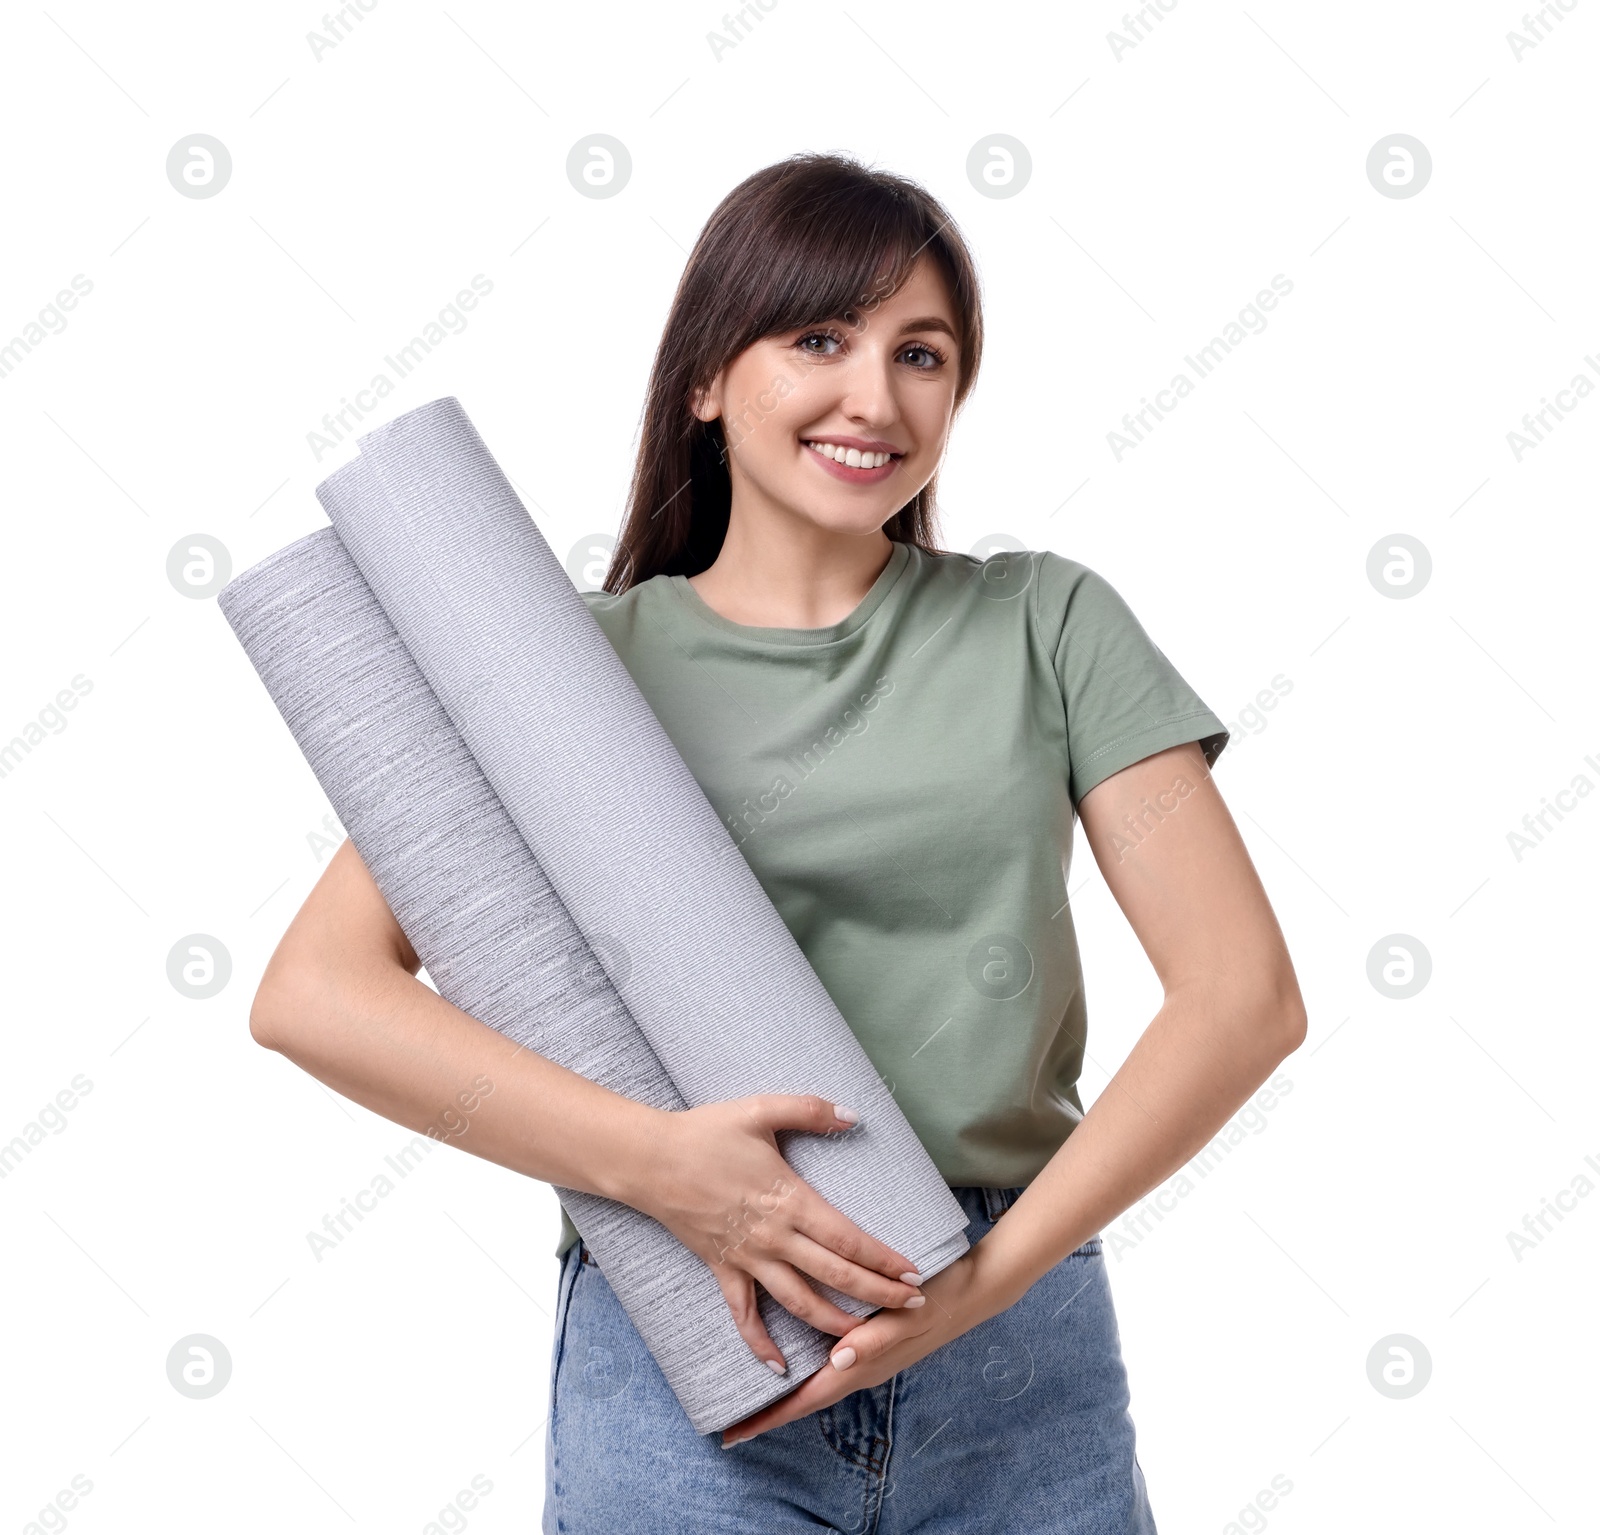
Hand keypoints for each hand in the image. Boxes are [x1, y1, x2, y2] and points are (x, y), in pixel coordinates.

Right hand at [630, 1094, 928, 1373]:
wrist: (650, 1161)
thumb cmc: (706, 1132)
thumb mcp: (760, 1109)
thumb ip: (809, 1110)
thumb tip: (852, 1116)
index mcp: (790, 1200)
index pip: (849, 1240)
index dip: (884, 1260)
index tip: (914, 1274)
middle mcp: (775, 1238)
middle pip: (835, 1276)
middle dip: (877, 1295)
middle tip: (912, 1307)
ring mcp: (748, 1258)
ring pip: (799, 1302)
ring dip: (834, 1323)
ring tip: (863, 1339)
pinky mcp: (722, 1269)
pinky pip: (744, 1314)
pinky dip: (760, 1343)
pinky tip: (779, 1366)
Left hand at [718, 1245, 996, 1447]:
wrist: (974, 1289)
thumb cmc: (939, 1298)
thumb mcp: (909, 1315)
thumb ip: (876, 1338)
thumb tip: (839, 1360)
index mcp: (863, 1364)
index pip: (808, 1398)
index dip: (771, 1417)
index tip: (735, 1434)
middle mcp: (860, 1366)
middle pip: (806, 1398)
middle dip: (770, 1413)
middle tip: (731, 1426)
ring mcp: (866, 1355)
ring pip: (816, 1383)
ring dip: (786, 1395)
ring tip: (754, 1399)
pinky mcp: (870, 1340)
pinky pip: (830, 1364)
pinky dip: (806, 1371)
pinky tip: (796, 1357)